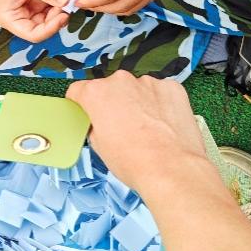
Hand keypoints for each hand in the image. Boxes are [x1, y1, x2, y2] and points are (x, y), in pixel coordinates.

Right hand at [0, 0, 69, 43]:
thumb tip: (66, 1)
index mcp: (10, 18)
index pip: (34, 34)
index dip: (50, 29)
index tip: (63, 15)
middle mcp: (19, 16)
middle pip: (44, 26)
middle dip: (57, 15)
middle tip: (68, 0)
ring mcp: (28, 7)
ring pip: (50, 15)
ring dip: (60, 5)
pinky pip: (51, 3)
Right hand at [67, 72, 211, 197]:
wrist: (172, 169)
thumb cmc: (134, 162)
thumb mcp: (99, 147)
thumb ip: (95, 125)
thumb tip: (101, 122)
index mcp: (97, 94)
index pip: (79, 90)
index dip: (82, 104)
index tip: (88, 113)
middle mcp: (121, 81)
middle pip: (110, 88)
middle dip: (113, 104)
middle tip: (120, 127)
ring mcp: (148, 82)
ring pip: (136, 90)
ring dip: (137, 103)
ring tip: (146, 129)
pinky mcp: (172, 88)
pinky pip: (159, 93)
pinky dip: (159, 104)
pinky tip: (162, 125)